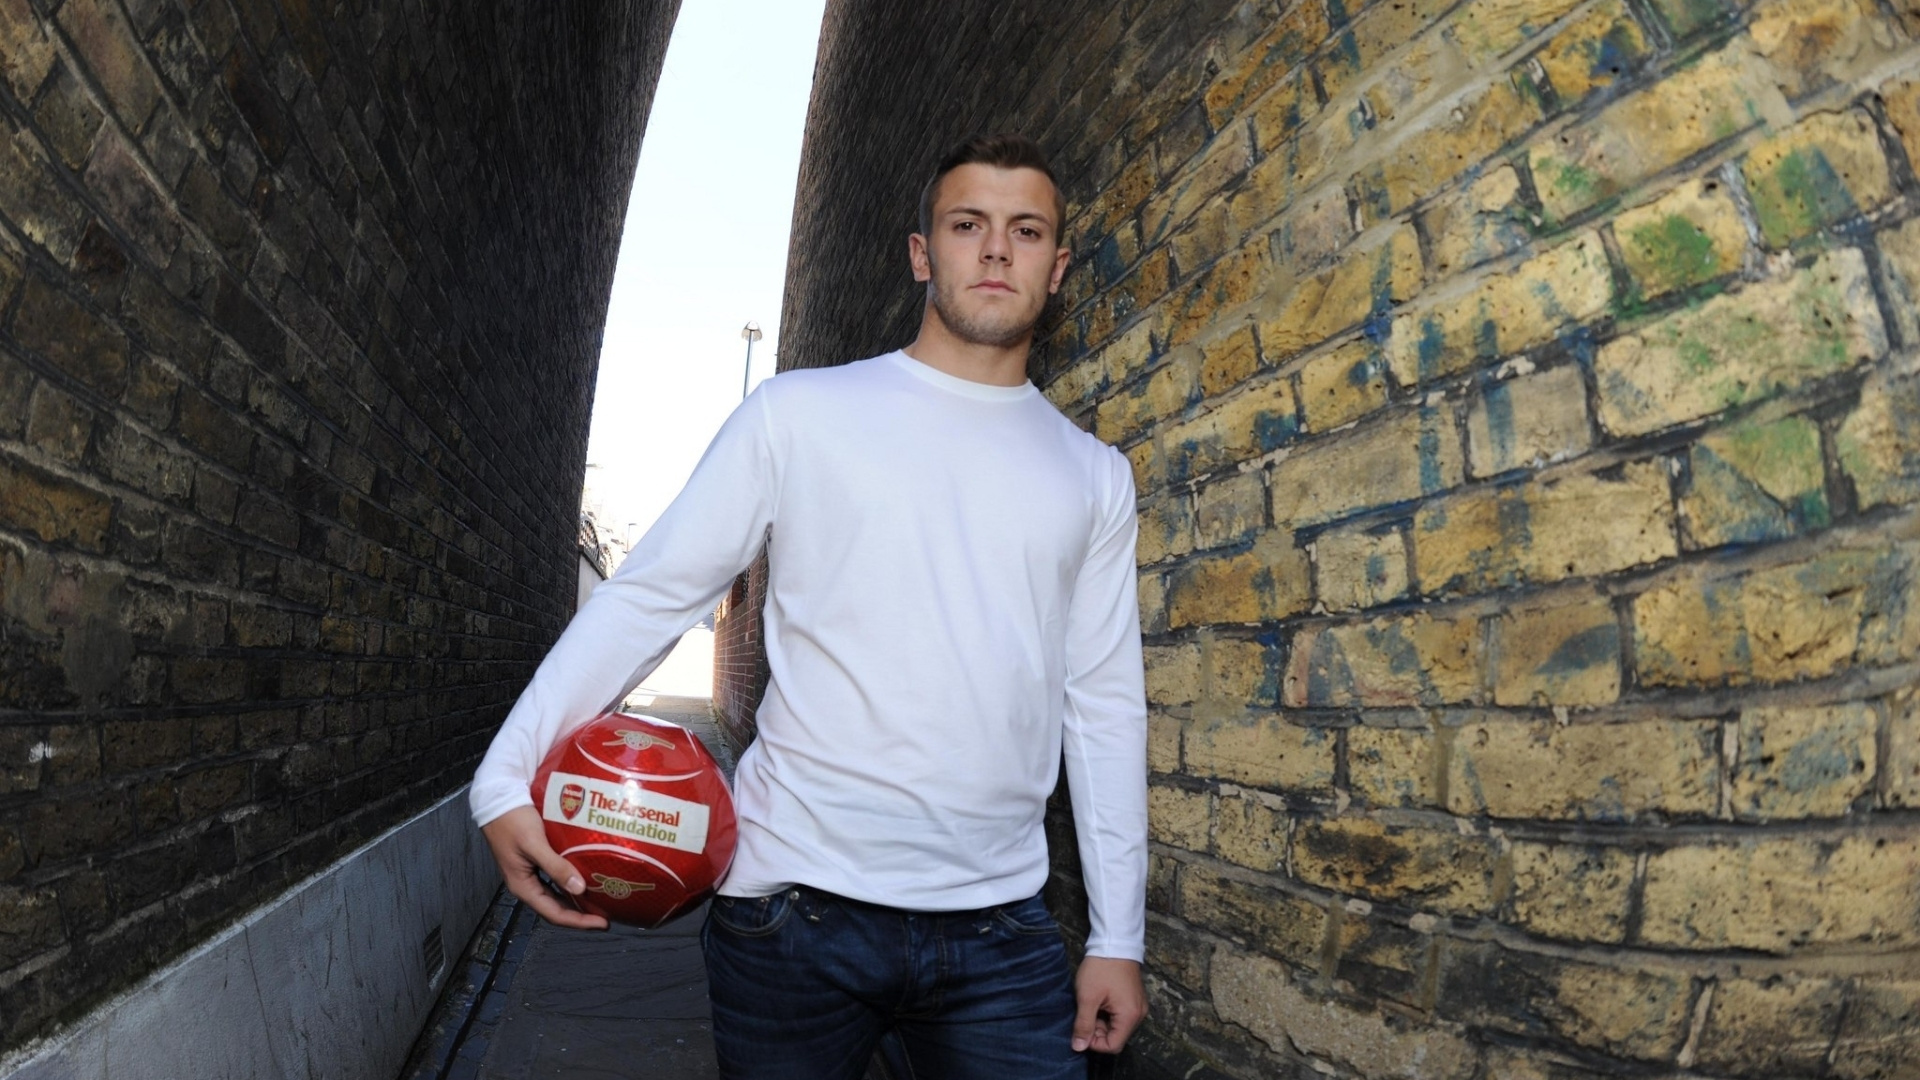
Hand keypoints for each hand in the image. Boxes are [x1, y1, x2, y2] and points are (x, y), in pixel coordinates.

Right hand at [480, 805, 608, 930]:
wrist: (498, 800)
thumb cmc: (512, 821)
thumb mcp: (535, 844)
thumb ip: (555, 866)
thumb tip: (579, 888)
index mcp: (522, 886)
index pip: (554, 913)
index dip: (579, 922)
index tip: (602, 924)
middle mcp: (526, 884)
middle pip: (556, 908)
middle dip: (580, 915)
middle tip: (606, 917)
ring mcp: (530, 873)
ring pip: (557, 895)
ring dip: (577, 901)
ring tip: (599, 902)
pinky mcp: (535, 861)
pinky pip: (555, 879)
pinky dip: (571, 883)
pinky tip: (584, 880)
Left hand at [1072, 956, 1145, 1053]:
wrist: (1114, 942)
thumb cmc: (1101, 968)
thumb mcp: (1087, 997)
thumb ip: (1083, 1024)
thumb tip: (1078, 1047)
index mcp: (1129, 1016)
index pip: (1113, 1046)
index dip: (1095, 1042)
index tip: (1082, 1028)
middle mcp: (1139, 1014)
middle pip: (1117, 1037)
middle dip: (1098, 1031)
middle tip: (1085, 1013)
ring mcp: (1138, 1006)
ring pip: (1118, 1026)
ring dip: (1102, 1022)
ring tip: (1091, 1004)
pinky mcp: (1135, 998)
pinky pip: (1121, 1015)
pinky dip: (1108, 1013)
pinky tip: (1099, 1000)